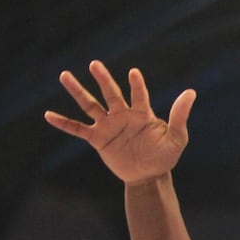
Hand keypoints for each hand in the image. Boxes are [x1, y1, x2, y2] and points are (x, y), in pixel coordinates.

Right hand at [43, 60, 194, 185]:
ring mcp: (108, 126)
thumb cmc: (164, 155)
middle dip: (103, 80)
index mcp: (142, 113)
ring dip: (78, 91)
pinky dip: (64, 123)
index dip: (136, 86)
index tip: (133, 73)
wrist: (149, 176)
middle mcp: (123, 115)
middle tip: (94, 64)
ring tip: (64, 76)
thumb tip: (191, 92)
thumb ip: (180, 116)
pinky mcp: (98, 139)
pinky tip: (48, 115)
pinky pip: (78, 129)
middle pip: (110, 94)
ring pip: (90, 105)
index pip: (139, 95)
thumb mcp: (177, 138)